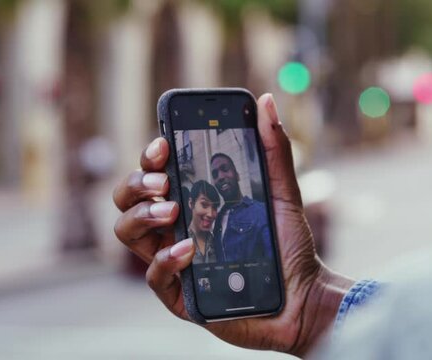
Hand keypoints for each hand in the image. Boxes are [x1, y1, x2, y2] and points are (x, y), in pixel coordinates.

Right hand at [113, 93, 353, 356]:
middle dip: (136, 183)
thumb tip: (264, 102)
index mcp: (194, 202)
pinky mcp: (180, 295)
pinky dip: (166, 258)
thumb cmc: (289, 245)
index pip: (156, 172)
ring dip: (142, 215)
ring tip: (173, 212)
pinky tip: (190, 249)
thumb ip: (274, 148)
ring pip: (128, 232)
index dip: (150, 156)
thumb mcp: (284, 192)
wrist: (303, 296)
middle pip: (129, 199)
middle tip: (163, 182)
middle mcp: (177, 228)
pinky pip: (154, 274)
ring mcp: (174, 261)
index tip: (163, 144)